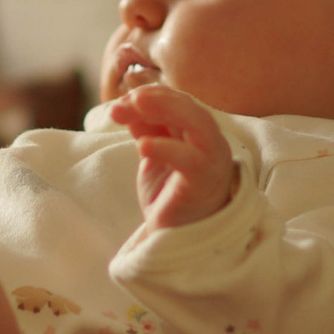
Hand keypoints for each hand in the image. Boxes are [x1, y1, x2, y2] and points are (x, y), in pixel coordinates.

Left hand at [104, 83, 235, 226]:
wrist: (178, 237)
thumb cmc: (170, 196)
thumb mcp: (154, 157)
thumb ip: (147, 132)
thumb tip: (126, 106)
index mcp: (199, 134)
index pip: (179, 103)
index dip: (152, 96)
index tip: (122, 100)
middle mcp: (210, 142)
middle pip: (189, 108)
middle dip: (156, 98)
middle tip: (127, 100)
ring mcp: (211, 161)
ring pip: (196, 123)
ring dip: (164, 109)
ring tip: (134, 106)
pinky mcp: (204, 182)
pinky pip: (189, 159)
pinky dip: (166, 149)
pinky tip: (142, 146)